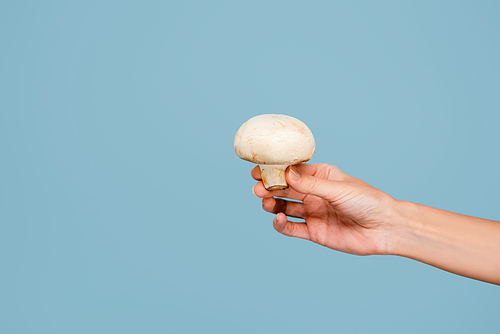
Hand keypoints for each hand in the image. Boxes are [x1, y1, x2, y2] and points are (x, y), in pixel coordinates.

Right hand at [252, 163, 397, 255]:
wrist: (385, 229)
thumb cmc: (368, 201)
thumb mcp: (338, 189)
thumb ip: (311, 184)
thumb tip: (286, 174)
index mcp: (321, 176)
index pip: (293, 171)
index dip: (275, 171)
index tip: (259, 170)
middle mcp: (314, 194)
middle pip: (285, 189)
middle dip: (270, 188)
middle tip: (257, 188)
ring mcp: (313, 213)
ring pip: (285, 208)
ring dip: (272, 205)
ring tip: (265, 202)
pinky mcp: (314, 232)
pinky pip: (292, 228)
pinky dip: (281, 225)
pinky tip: (277, 219)